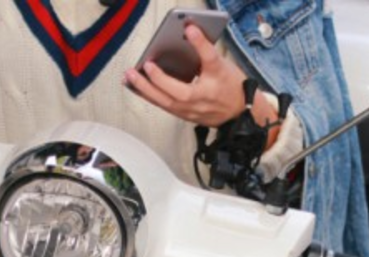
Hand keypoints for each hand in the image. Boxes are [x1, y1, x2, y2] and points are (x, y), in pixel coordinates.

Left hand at [124, 24, 248, 127]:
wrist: (239, 113)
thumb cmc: (230, 88)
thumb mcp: (220, 65)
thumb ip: (204, 48)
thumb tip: (190, 30)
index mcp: (207, 90)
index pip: (204, 62)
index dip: (198, 45)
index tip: (189, 29)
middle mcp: (195, 104)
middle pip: (168, 94)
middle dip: (149, 82)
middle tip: (133, 70)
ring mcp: (188, 112)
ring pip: (162, 103)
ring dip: (144, 90)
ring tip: (129, 78)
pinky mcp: (183, 115)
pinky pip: (163, 105)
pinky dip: (150, 95)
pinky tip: (140, 87)